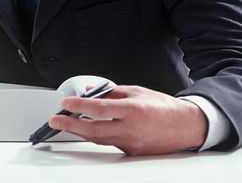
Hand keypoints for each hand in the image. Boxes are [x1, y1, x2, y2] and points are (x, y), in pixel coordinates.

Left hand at [47, 85, 207, 155]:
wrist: (187, 126)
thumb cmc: (163, 107)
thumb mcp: (136, 91)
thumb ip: (111, 91)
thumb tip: (89, 90)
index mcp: (133, 110)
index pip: (100, 108)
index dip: (79, 105)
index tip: (65, 102)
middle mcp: (132, 129)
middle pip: (94, 129)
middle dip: (71, 125)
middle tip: (55, 120)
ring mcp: (132, 143)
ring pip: (99, 139)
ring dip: (80, 131)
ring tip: (65, 123)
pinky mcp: (133, 152)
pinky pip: (110, 143)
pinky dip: (96, 136)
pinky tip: (86, 129)